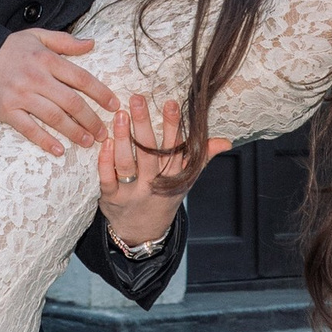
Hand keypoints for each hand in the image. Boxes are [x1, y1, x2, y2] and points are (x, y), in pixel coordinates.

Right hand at [0, 28, 114, 155]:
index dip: (101, 93)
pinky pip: (29, 129)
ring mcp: (21, 96)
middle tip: (105, 133)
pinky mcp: (7, 111)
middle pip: (72, 102)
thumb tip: (91, 44)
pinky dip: (45, 141)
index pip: (81, 78)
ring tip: (88, 142)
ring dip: (74, 132)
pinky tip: (58, 150)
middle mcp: (36, 78)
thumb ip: (65, 41)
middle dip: (92, 119)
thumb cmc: (6, 47)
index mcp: (46, 59)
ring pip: (55, 118)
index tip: (114, 105)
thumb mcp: (36, 35)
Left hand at [98, 92, 226, 243]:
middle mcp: (153, 184)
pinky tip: (105, 142)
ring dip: (122, 138)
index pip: (175, 149)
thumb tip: (226, 142)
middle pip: (149, 153)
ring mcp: (132, 193)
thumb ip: (201, 157)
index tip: (170, 103)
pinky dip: (105, 160)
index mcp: (173, 177)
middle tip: (137, 99)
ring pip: (126, 164)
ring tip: (120, 115)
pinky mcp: (112, 199)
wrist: (144, 232)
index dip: (173, 126)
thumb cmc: (163, 197)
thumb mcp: (185, 181)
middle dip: (143, 124)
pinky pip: (107, 178)